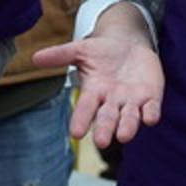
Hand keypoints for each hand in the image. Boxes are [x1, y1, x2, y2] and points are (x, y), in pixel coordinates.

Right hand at [34, 34, 164, 148]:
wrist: (129, 44)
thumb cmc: (102, 52)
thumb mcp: (81, 50)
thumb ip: (60, 55)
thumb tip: (34, 58)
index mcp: (93, 93)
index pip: (85, 109)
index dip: (80, 120)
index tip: (75, 133)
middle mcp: (112, 102)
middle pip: (107, 118)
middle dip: (104, 129)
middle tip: (101, 141)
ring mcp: (132, 102)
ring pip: (130, 118)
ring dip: (128, 127)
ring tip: (124, 136)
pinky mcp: (151, 97)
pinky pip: (152, 109)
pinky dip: (151, 114)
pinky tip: (151, 118)